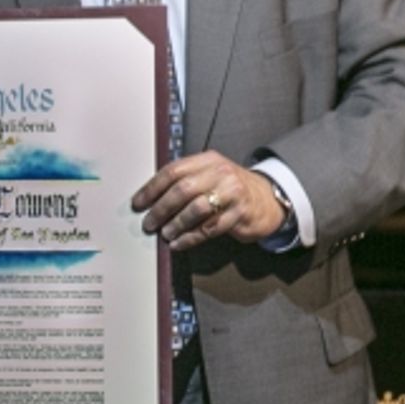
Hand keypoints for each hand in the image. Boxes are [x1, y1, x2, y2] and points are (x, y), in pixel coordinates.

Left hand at [132, 152, 284, 252]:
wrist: (266, 199)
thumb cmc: (229, 189)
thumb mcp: (210, 175)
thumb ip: (185, 181)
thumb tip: (149, 199)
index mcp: (208, 160)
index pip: (173, 171)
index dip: (152, 188)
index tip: (138, 203)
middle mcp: (220, 173)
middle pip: (183, 189)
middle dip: (161, 208)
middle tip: (149, 222)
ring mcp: (232, 193)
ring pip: (196, 209)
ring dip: (176, 224)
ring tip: (165, 233)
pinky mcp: (240, 214)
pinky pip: (210, 228)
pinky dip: (191, 237)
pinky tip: (179, 243)